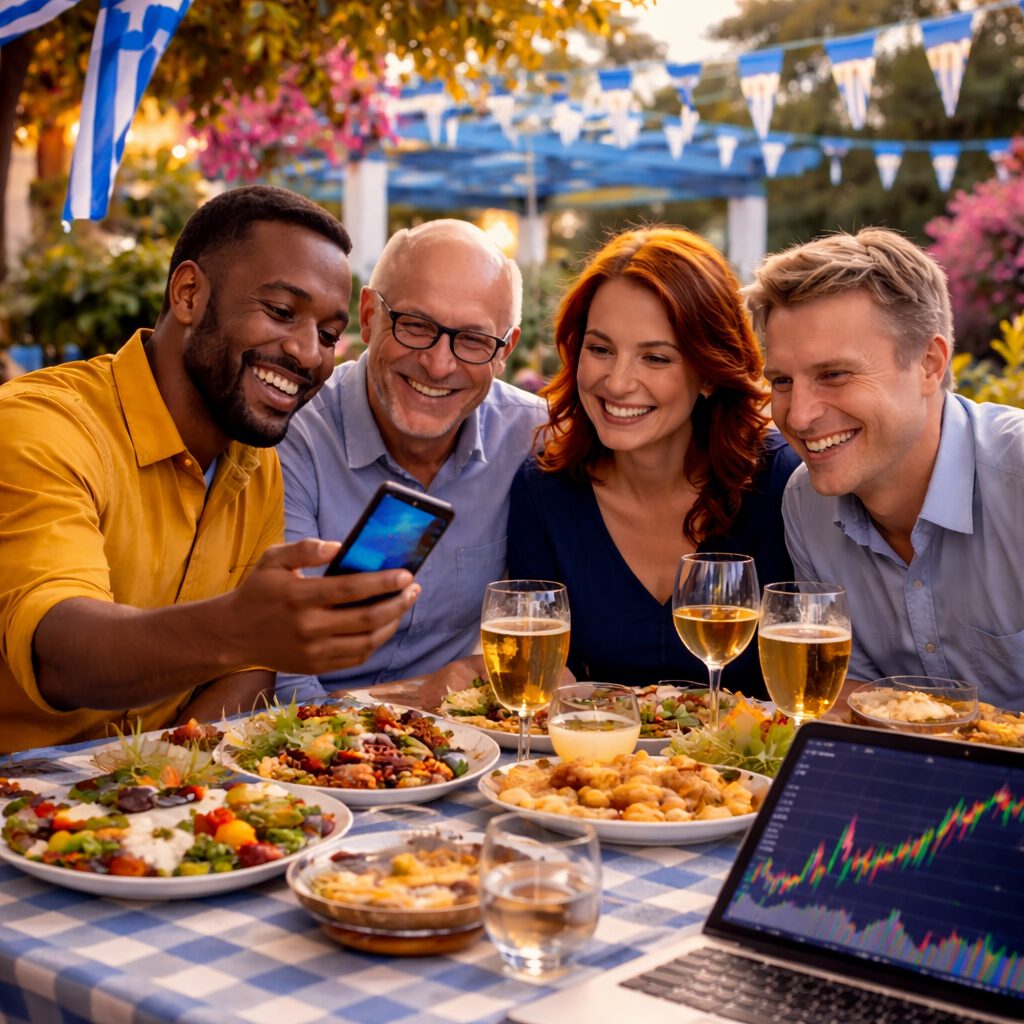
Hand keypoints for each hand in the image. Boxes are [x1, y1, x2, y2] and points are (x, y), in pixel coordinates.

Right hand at [222, 538, 419, 674]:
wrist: (232, 635)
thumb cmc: (258, 591)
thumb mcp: (272, 559)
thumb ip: (305, 548)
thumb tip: (340, 546)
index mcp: (298, 597)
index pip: (350, 589)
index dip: (383, 582)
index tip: (406, 574)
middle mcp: (308, 627)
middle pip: (366, 618)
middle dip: (398, 603)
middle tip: (413, 589)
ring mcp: (313, 651)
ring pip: (367, 642)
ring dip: (392, 623)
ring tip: (404, 604)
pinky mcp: (316, 666)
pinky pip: (356, 657)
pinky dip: (376, 642)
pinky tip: (385, 624)